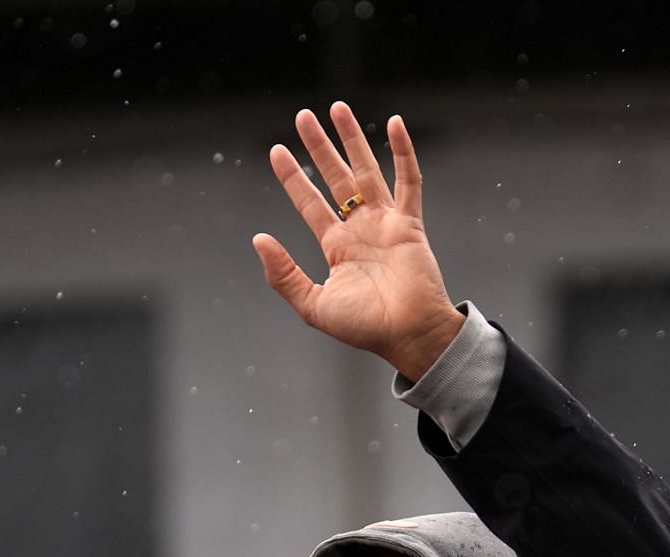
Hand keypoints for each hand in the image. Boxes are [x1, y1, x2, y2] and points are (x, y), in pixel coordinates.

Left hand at [253, 105, 464, 382]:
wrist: (408, 335)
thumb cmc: (364, 327)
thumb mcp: (313, 304)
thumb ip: (284, 274)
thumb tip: (258, 238)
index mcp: (336, 247)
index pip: (310, 203)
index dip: (293, 177)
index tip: (276, 150)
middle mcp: (359, 229)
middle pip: (335, 178)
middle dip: (319, 147)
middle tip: (303, 116)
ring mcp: (385, 223)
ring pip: (367, 170)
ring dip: (352, 139)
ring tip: (337, 108)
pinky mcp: (410, 223)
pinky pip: (408, 180)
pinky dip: (402, 152)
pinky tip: (393, 124)